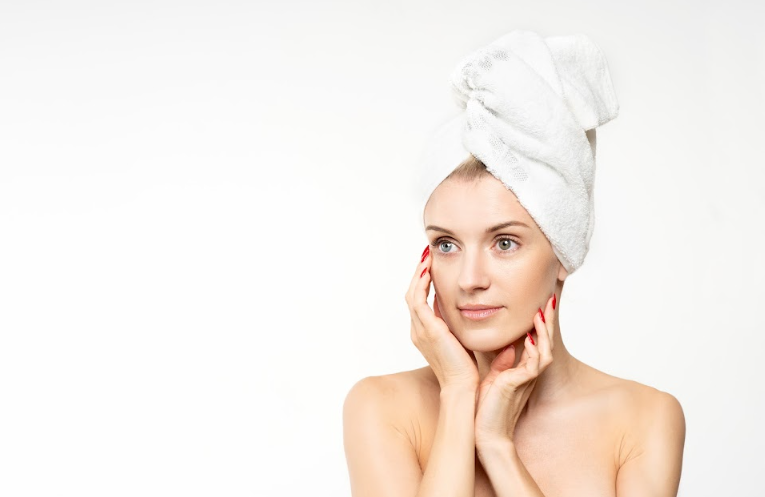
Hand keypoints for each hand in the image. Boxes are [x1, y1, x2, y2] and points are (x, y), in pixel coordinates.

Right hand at [405, 245, 478, 390]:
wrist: (464, 387)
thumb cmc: (467, 371)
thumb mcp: (464, 342)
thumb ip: (463, 326)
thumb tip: (476, 310)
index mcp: (425, 334)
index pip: (420, 302)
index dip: (424, 283)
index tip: (432, 267)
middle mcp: (418, 330)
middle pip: (412, 294)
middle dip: (419, 274)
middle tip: (426, 255)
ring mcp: (420, 330)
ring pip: (412, 293)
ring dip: (419, 273)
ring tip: (426, 257)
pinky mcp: (427, 329)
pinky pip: (418, 299)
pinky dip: (421, 283)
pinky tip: (429, 270)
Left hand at [473, 294, 555, 447]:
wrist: (485, 433)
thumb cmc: (488, 408)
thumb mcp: (495, 378)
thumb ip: (503, 362)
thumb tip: (509, 347)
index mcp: (523, 370)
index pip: (535, 341)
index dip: (539, 323)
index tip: (540, 304)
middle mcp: (529, 373)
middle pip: (545, 342)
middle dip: (547, 320)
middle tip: (550, 299)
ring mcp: (527, 379)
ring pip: (544, 350)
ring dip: (543, 331)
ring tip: (541, 311)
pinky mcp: (520, 384)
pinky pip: (534, 363)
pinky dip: (534, 349)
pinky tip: (529, 336)